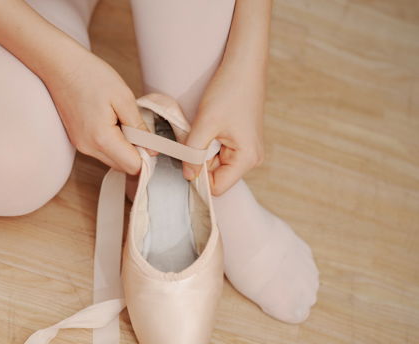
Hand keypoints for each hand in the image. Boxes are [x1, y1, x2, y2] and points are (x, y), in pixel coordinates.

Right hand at [43, 49, 151, 174]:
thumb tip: (152, 149)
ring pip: (112, 160)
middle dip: (135, 152)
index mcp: (101, 138)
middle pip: (122, 167)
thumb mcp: (124, 97)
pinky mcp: (78, 140)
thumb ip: (139, 127)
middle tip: (136, 126)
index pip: (132, 166)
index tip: (150, 139)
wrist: (60, 66)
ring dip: (123, 147)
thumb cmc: (90, 76)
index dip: (146, 156)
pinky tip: (110, 121)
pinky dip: (112, 142)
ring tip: (120, 120)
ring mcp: (81, 146)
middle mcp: (88, 148)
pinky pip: (101, 151)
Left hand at [184, 60, 265, 195]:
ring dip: (201, 151)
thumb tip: (187, 176)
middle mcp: (251, 159)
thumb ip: (193, 154)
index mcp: (247, 159)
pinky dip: (207, 144)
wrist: (244, 65)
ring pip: (215, 164)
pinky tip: (207, 127)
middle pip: (215, 176)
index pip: (216, 187)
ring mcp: (247, 150)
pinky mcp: (241, 141)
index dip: (197, 178)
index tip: (184, 161)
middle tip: (191, 140)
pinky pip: (218, 152)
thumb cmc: (229, 91)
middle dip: (199, 162)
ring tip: (201, 129)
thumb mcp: (205, 124)